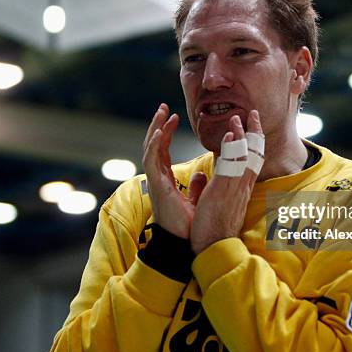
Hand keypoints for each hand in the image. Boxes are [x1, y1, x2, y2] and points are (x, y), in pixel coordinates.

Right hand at [142, 103, 207, 238]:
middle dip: (158, 125)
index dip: (166, 133)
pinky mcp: (157, 187)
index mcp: (166, 179)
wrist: (183, 244)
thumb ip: (196, 186)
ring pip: (151, 149)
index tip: (172, 116)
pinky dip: (155, 145)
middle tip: (163, 107)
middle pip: (154, 145)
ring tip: (161, 112)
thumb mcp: (196, 200)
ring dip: (155, 129)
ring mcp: (156, 181)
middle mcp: (159, 178)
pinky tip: (159, 132)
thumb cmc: (187, 226)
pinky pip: (152, 162)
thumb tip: (201, 174)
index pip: (163, 150)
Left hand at [190, 110, 263, 253]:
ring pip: (244, 157)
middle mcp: (243, 187)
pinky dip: (231, 150)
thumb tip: (209, 175)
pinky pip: (231, 168)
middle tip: (253, 113)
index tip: (251, 125)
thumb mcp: (219, 203)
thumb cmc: (215, 227)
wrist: (215, 247)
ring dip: (242, 135)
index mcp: (241, 188)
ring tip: (239, 118)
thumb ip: (216, 186)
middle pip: (255, 154)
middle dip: (254, 132)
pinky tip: (230, 136)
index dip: (253, 141)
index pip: (252, 160)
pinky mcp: (223, 193)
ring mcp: (235, 189)